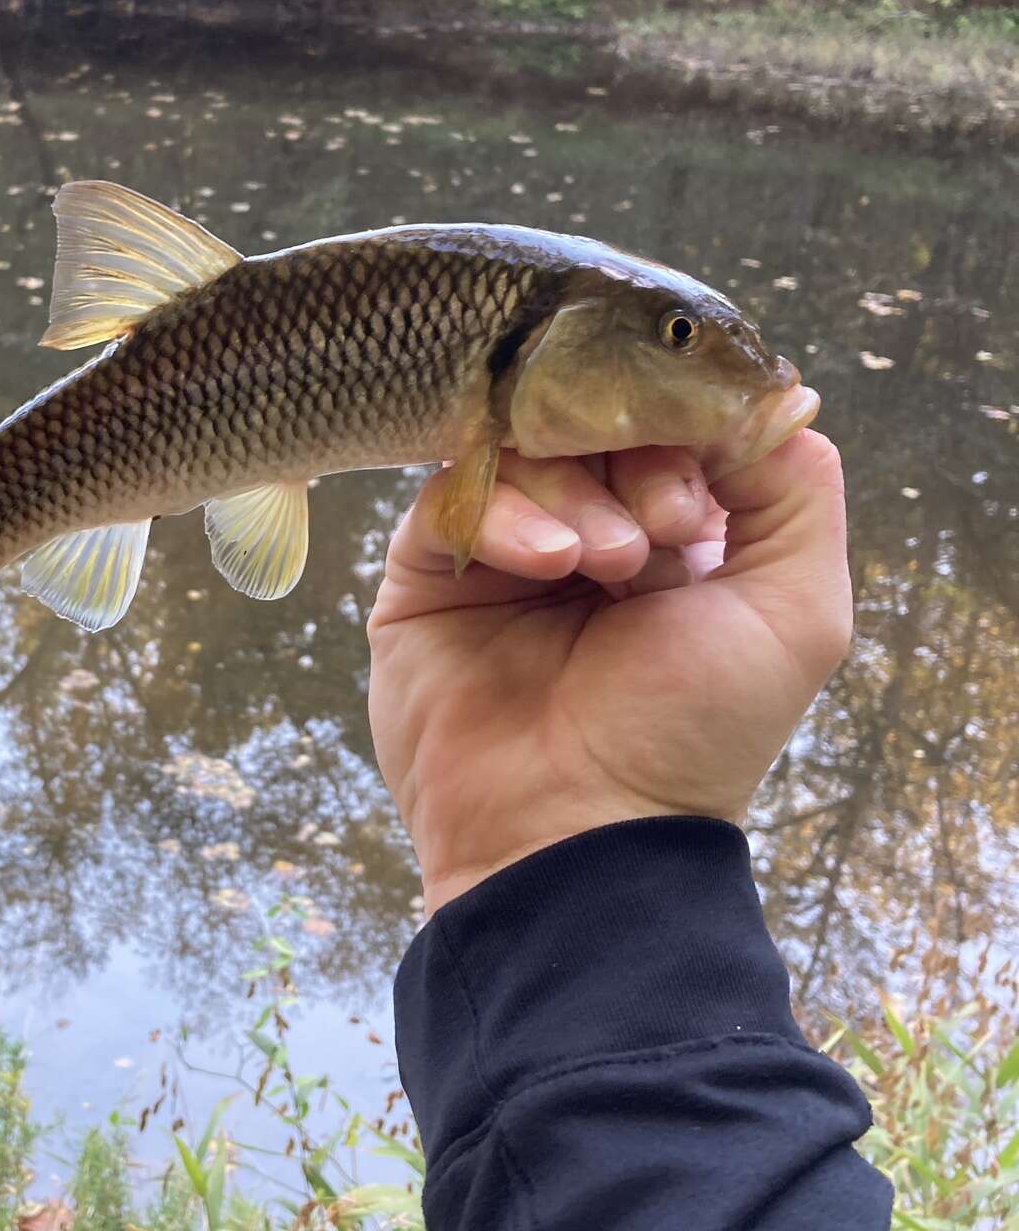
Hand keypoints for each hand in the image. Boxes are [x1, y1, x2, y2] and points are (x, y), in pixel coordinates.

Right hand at [367, 432, 852, 915]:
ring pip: (524, 446)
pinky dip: (508, 512)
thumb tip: (775, 397)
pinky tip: (546, 562)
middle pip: (595, 421)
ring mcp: (505, 545)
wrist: (576, 833)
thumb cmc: (691, 737)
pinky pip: (456, 492)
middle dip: (631, 464)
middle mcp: (588, 528)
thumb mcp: (795, 613)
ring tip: (598, 564)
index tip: (697, 510)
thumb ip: (799, 496)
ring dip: (572, 493)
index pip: (670, 423)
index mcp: (675, 537)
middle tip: (651, 543)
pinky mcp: (431, 568)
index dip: (683, 436)